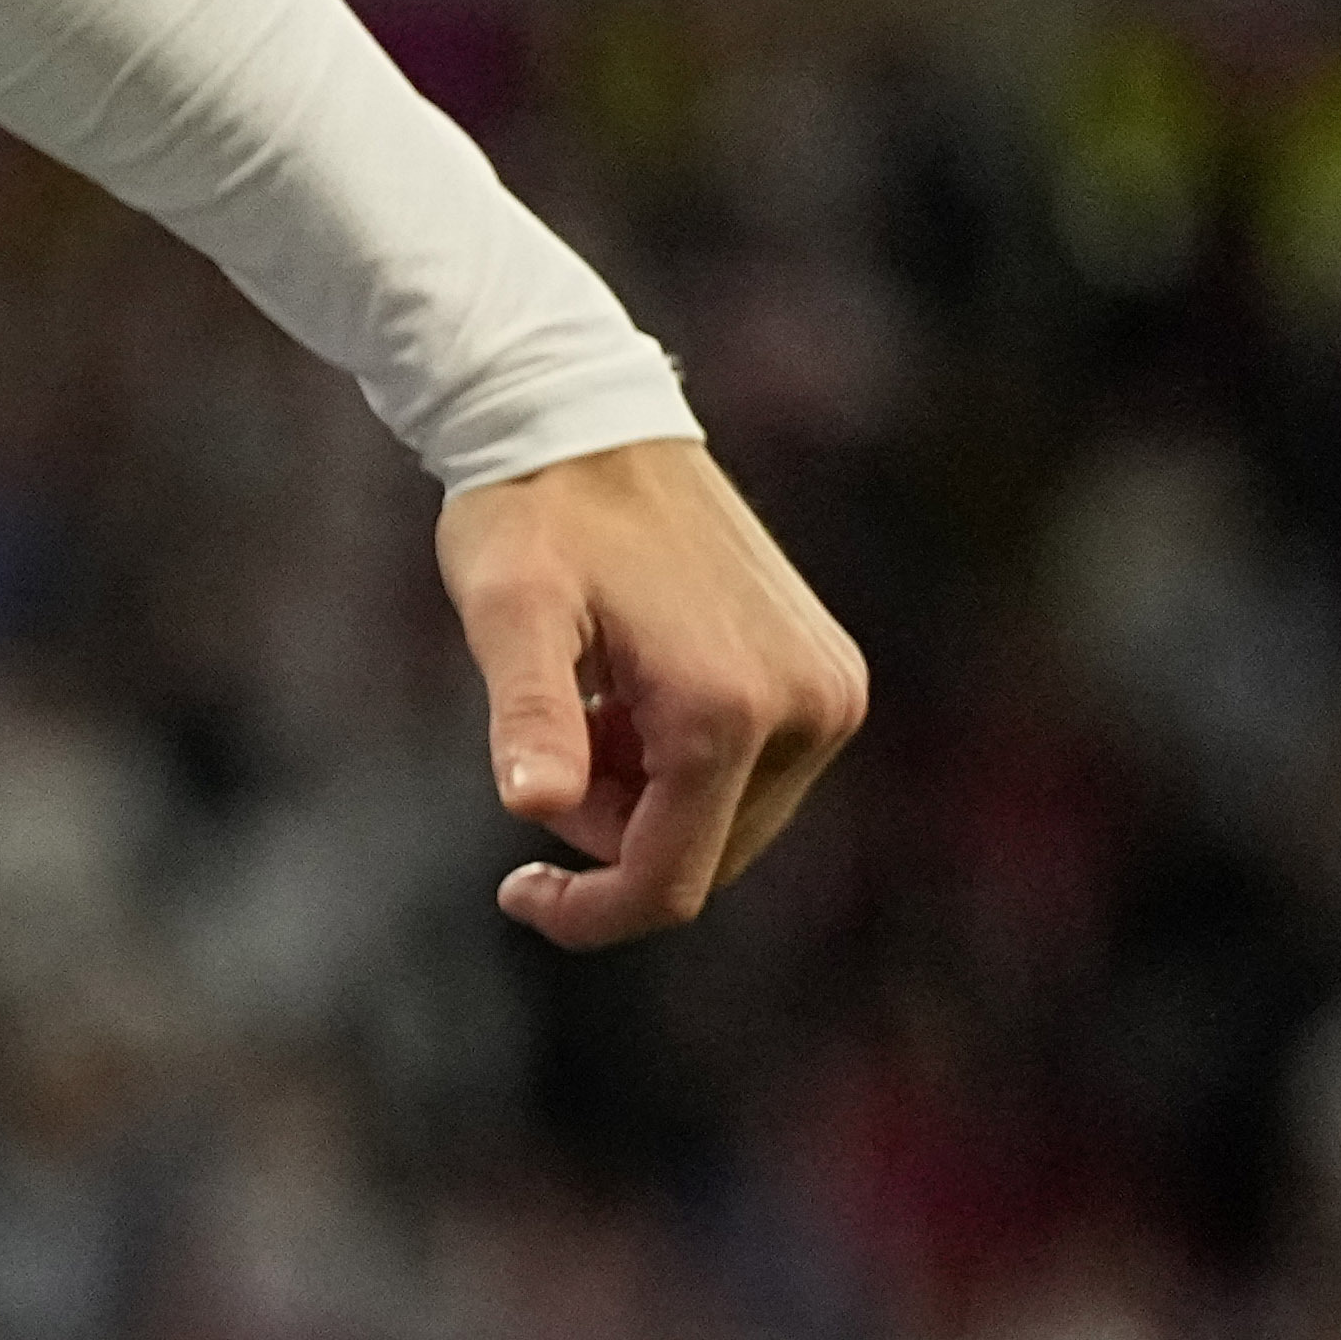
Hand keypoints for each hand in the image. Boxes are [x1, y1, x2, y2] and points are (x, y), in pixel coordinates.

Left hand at [442, 435, 865, 947]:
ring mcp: (832, 693)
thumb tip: (534, 803)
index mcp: (730, 710)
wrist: (589, 427)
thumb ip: (531, 713)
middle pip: (701, 858)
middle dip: (610, 832)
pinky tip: (631, 687)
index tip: (514, 891)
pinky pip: (751, 774)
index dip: (587, 912)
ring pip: (724, 821)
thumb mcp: (508, 615)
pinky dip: (678, 761)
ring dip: (642, 796)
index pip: (669, 881)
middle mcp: (810, 709)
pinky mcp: (830, 676)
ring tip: (593, 698)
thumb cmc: (532, 519)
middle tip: (547, 744)